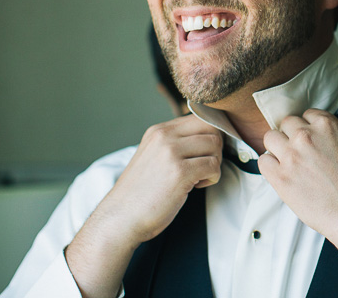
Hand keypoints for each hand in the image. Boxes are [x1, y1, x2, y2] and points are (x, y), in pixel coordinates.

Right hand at [66, 115, 222, 297]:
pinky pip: (213, 166)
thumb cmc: (140, 194)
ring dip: (214, 164)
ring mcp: (171, 153)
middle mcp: (164, 136)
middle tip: (205, 167)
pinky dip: (212, 177)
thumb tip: (208, 138)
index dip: (211, 135)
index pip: (200, 118)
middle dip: (216, 149)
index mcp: (158, 131)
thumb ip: (175, 144)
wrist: (120, 219)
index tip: (208, 153)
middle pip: (211, 129)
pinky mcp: (180, 172)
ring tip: (198, 178)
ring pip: (215, 145)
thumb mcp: (154, 156)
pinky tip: (196, 186)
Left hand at [259, 109, 337, 281]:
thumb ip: (326, 137)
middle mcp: (307, 135)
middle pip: (286, 123)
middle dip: (291, 136)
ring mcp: (291, 155)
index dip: (306, 129)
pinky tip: (282, 175)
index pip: (306, 114)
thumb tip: (309, 139)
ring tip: (288, 163)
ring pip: (270, 137)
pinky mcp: (280, 176)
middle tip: (298, 153)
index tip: (310, 141)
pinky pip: (263, 161)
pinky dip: (270, 167)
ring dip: (277, 148)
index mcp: (327, 125)